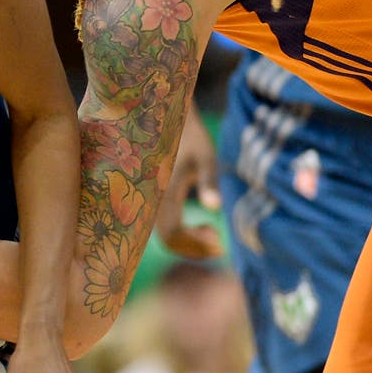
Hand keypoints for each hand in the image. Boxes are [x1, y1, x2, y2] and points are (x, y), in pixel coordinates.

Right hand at [157, 113, 223, 258]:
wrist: (168, 124)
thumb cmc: (192, 138)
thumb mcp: (205, 157)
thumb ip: (209, 181)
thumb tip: (215, 208)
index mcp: (164, 191)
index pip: (174, 232)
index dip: (196, 243)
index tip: (220, 241)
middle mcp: (153, 200)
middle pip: (168, 240)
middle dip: (194, 248)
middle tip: (220, 243)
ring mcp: (151, 203)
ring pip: (165, 237)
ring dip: (189, 243)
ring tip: (213, 233)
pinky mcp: (155, 203)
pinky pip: (164, 229)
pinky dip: (183, 236)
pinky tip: (202, 226)